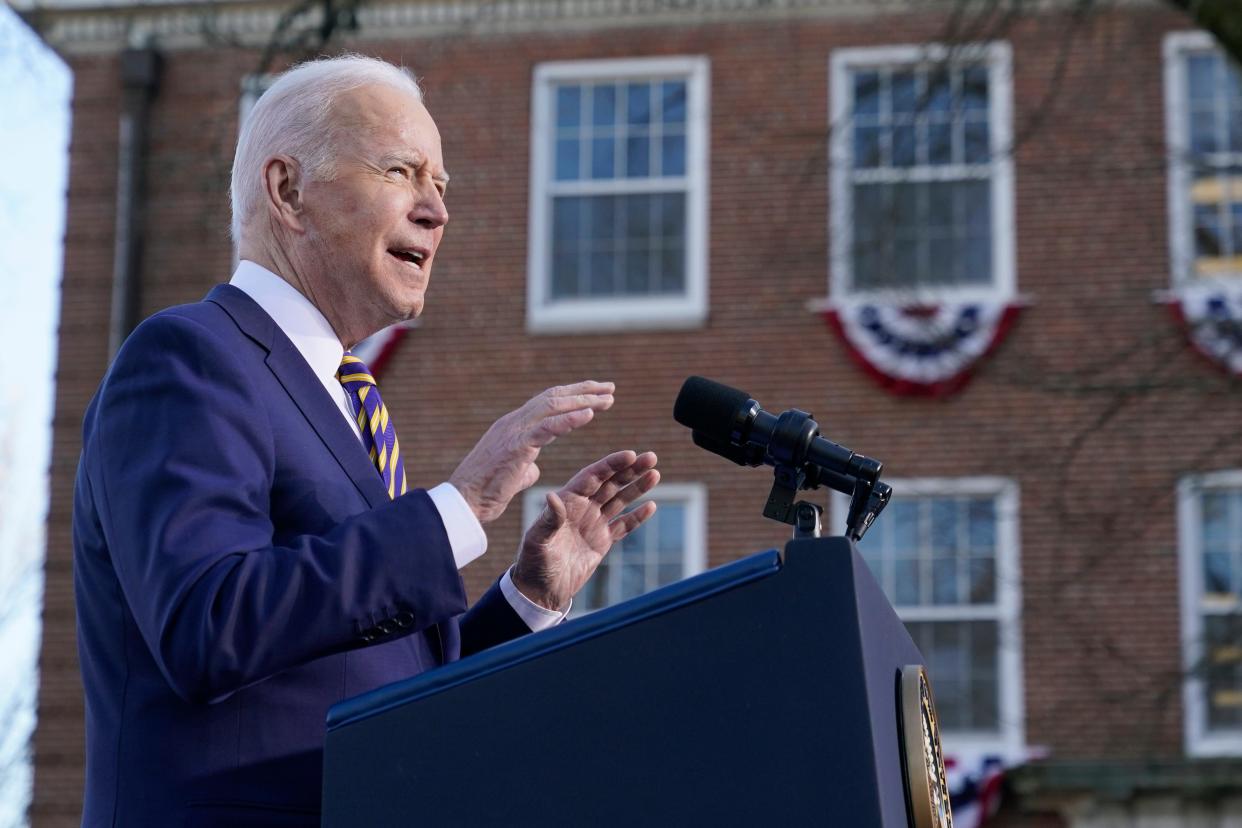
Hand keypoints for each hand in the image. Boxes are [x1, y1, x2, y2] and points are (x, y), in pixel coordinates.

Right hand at [449, 381, 614, 523]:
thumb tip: (534, 468)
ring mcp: (514, 430)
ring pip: (553, 405)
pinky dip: (570, 419)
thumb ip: (525, 465)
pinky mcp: (517, 445)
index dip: (573, 396)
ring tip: (608, 398)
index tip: (597, 395)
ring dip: (583, 400)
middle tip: (610, 388)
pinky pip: (547, 427)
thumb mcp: (512, 475)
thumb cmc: (486, 492)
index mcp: (514, 427)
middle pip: (554, 396)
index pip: (547, 403)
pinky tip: (590, 414)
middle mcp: (514, 422)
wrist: (465, 503)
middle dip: (584, 391)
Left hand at [512, 450, 659, 611]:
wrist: (541, 591)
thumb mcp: (537, 540)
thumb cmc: (533, 563)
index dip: (611, 465)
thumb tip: (552, 496)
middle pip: (610, 483)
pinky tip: (650, 506)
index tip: (630, 455)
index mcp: (567, 501)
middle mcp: (582, 508)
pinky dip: (637, 516)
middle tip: (651, 457)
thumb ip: (549, 519)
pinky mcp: (602, 541)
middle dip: (630, 470)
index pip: (593, 477)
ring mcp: (594, 524)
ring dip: (637, 487)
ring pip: (620, 500)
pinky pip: (623, 525)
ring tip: (655, 473)